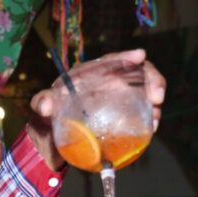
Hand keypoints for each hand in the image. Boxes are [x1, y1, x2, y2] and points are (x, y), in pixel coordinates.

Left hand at [28, 49, 166, 168]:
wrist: (51, 140)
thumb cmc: (47, 116)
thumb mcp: (41, 107)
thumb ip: (41, 102)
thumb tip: (46, 106)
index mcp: (91, 74)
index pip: (112, 61)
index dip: (127, 56)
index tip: (140, 56)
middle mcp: (109, 84)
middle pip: (138, 74)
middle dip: (152, 80)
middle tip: (157, 96)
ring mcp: (118, 101)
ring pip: (145, 95)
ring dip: (154, 104)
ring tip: (155, 117)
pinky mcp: (123, 119)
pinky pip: (141, 116)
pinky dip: (149, 120)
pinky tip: (151, 129)